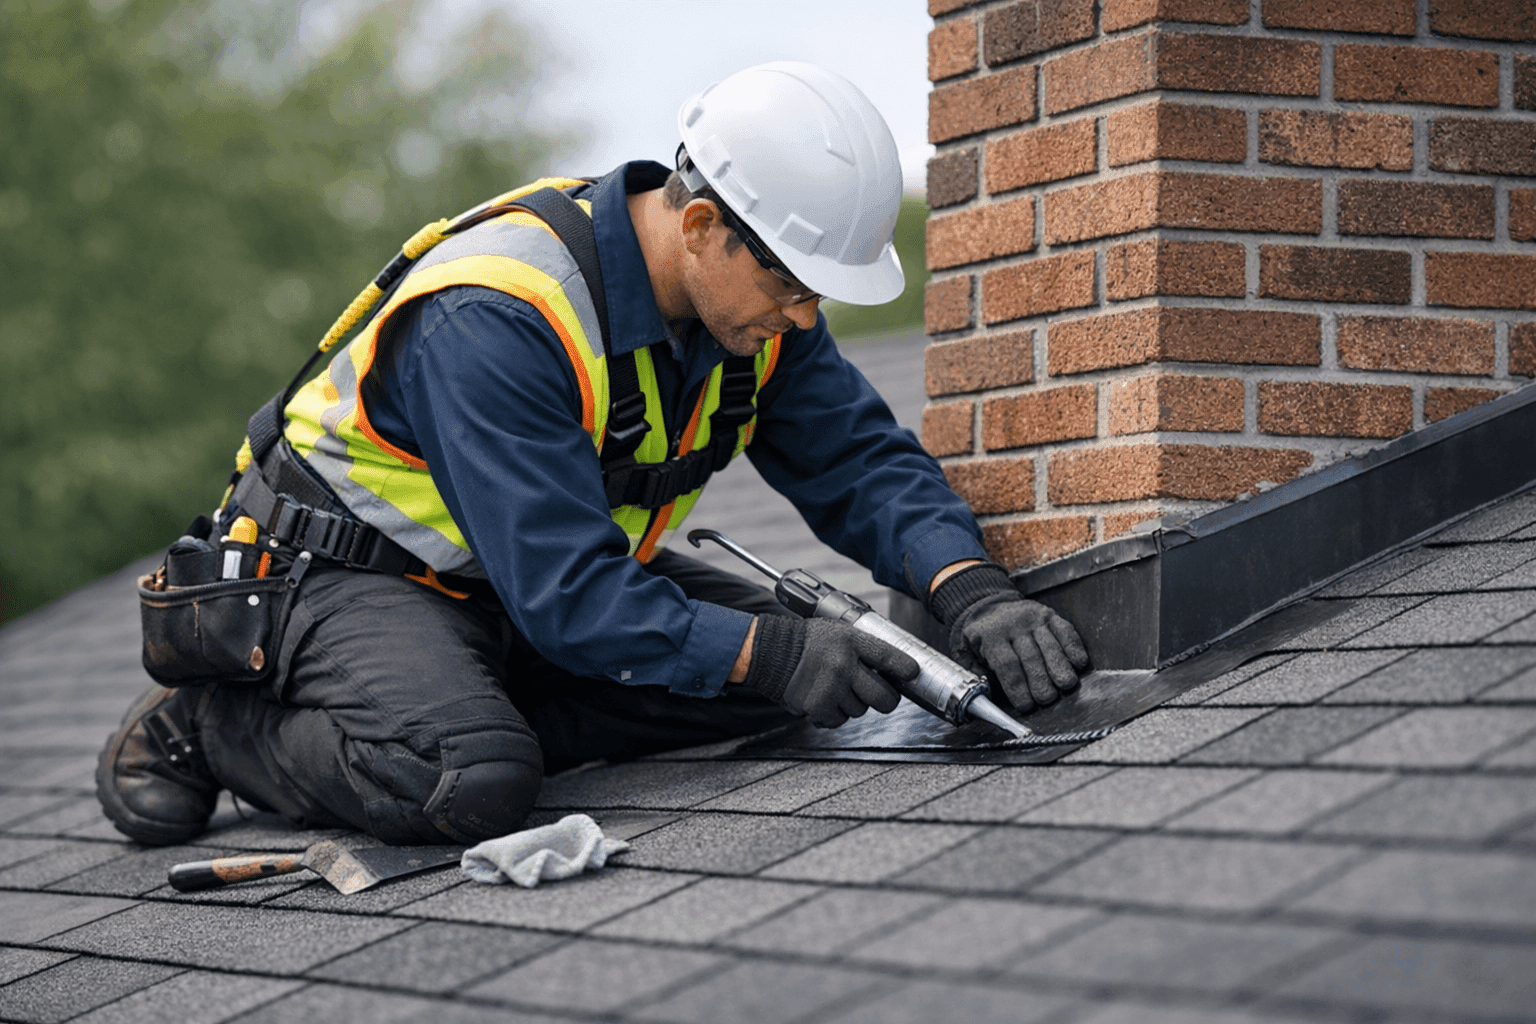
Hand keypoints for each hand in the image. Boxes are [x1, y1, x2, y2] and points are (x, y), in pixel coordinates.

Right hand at [744, 616, 916, 728]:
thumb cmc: (809, 642)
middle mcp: (843, 664)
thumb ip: (864, 648)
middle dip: (886, 699)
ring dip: (853, 704)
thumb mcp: (839, 633)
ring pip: (861, 710)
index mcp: (851, 641)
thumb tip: (895, 668)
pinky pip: (839, 720)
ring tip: (836, 688)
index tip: (913, 674)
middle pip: (884, 697)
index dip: (906, 669)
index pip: (889, 657)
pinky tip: (824, 699)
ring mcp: (831, 687)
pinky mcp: (818, 706)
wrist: (771, 651)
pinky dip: (833, 714)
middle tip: (880, 695)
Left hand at [950, 593, 1088, 711]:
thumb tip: (987, 696)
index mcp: (990, 636)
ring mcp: (1032, 618)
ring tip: (1065, 685)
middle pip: (1030, 657)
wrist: (990, 605)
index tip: (1025, 705)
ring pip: (1049, 645)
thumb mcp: (968, 650)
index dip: (1017, 687)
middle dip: (1040, 681)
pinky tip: (1079, 662)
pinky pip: (1064, 630)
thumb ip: (975, 672)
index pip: (1006, 665)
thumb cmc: (982, 637)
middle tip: (1047, 699)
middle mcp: (1013, 625)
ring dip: (1060, 667)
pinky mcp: (1049, 614)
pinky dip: (1073, 646)